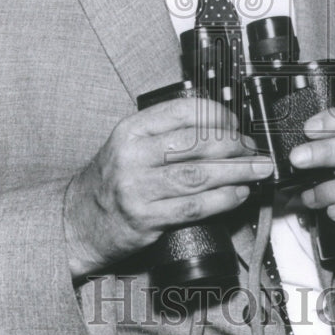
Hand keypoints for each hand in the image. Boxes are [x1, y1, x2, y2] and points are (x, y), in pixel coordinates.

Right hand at [64, 98, 271, 276]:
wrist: (76, 222)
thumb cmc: (110, 181)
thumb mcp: (128, 145)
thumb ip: (165, 133)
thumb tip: (217, 127)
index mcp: (132, 130)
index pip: (184, 112)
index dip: (218, 116)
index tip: (236, 124)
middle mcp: (133, 155)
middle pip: (196, 143)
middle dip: (234, 145)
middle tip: (253, 150)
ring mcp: (138, 188)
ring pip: (199, 175)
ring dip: (237, 172)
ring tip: (257, 170)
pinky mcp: (145, 218)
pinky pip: (194, 207)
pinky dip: (222, 200)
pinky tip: (238, 195)